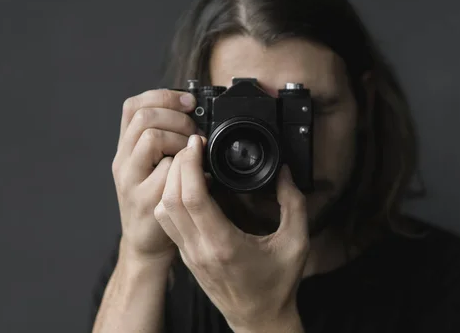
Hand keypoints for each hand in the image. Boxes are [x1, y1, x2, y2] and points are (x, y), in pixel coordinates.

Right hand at [112, 89, 199, 262]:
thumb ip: (166, 141)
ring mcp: (131, 181)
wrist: (146, 243)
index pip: (134, 106)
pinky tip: (197, 175)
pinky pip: (168, 170)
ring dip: (181, 139)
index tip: (189, 101)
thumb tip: (194, 113)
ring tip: (193, 153)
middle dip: (178, 118)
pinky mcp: (146, 200)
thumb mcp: (154, 166)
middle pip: (144, 118)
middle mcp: (123, 162)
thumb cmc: (156, 199)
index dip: (163, 96)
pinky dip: (186, 167)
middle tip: (194, 133)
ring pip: (153, 138)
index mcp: (126, 148)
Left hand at [154, 135, 309, 331]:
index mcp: (224, 245)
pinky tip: (188, 189)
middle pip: (170, 198)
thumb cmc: (277, 286)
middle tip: (193, 147)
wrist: (259, 320)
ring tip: (189, 165)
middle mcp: (200, 249)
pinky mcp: (186, 256)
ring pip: (162, 210)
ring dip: (170, 182)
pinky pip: (167, 222)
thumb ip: (294, 204)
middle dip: (178, 165)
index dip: (190, 165)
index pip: (193, 198)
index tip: (198, 144)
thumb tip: (285, 172)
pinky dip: (170, 198)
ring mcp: (189, 254)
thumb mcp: (297, 243)